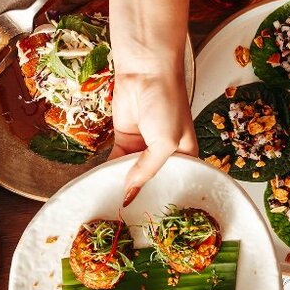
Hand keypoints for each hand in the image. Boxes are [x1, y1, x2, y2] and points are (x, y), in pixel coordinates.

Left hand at [109, 64, 197, 205]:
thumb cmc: (167, 102)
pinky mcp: (124, 140)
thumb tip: (130, 192)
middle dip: (142, 194)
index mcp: (185, 155)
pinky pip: (116, 162)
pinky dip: (110, 172)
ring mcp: (143, 147)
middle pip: (152, 180)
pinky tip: (103, 186)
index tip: (153, 217)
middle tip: (131, 218)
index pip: (175, 182)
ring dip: (122, 184)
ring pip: (131, 172)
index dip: (164, 197)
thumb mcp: (165, 142)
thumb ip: (147, 169)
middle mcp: (165, 154)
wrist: (145, 71)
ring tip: (114, 206)